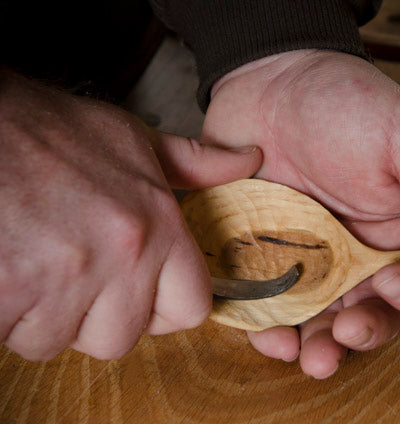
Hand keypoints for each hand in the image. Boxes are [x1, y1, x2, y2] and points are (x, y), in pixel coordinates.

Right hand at [0, 69, 261, 360]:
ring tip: (39, 265)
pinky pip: (19, 336)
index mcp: (157, 225)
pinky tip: (13, 269)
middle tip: (77, 275)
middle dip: (98, 317)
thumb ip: (196, 163)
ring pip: (64, 341)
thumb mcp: (134, 141)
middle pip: (123, 336)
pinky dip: (12, 315)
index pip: (191, 309)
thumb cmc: (51, 132)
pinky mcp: (12, 292)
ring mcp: (65, 277)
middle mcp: (121, 255)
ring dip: (48, 316)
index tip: (144, 292)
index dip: (165, 307)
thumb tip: (247, 161)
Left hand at [202, 50, 399, 377]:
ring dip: (314, 343)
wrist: (271, 80)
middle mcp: (361, 254)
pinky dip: (267, 323)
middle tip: (340, 339)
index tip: (392, 280)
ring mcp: (312, 260)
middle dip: (358, 335)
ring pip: (319, 318)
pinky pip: (269, 302)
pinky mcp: (267, 258)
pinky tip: (266, 331)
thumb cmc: (346, 102)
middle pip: (370, 313)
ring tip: (302, 354)